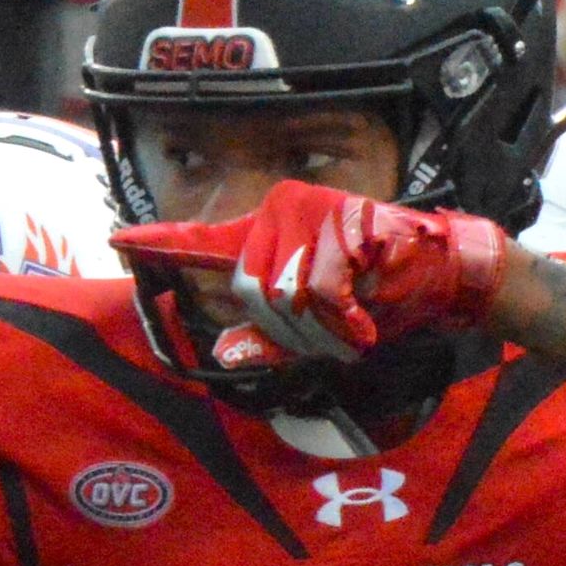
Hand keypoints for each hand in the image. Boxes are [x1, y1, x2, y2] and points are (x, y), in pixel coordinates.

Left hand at [114, 182, 509, 374]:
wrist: (446, 273)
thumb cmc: (377, 299)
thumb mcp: (315, 324)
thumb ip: (269, 335)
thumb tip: (224, 354)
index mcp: (268, 232)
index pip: (204, 242)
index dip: (162, 246)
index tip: (119, 241)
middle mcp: (280, 212)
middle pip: (245, 291)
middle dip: (286, 328)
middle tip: (333, 329)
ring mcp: (312, 212)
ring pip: (280, 293)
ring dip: (319, 324)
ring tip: (354, 317)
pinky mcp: (343, 222)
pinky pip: (320, 290)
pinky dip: (344, 315)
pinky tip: (366, 312)